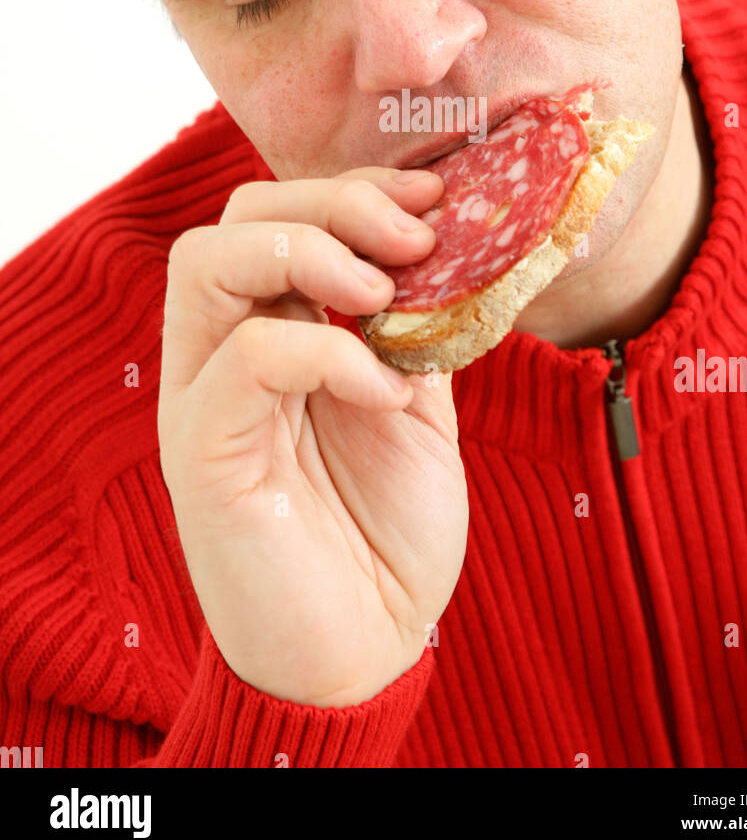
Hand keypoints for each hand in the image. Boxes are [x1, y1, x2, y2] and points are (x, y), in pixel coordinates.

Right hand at [157, 168, 468, 705]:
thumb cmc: (386, 533)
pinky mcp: (205, 453)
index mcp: (273, 334)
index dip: (353, 190)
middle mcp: (225, 354)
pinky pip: (245, 360)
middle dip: (331, 204)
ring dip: (307, 253)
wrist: (368, 649)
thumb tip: (449, 250)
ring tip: (383, 294)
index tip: (433, 197)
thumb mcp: (419, 407)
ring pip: (207, 264)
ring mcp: (206, 400)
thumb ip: (416, 330)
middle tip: (414, 237)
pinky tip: (385, 390)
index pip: (279, 218)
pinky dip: (326, 352)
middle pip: (236, 220)